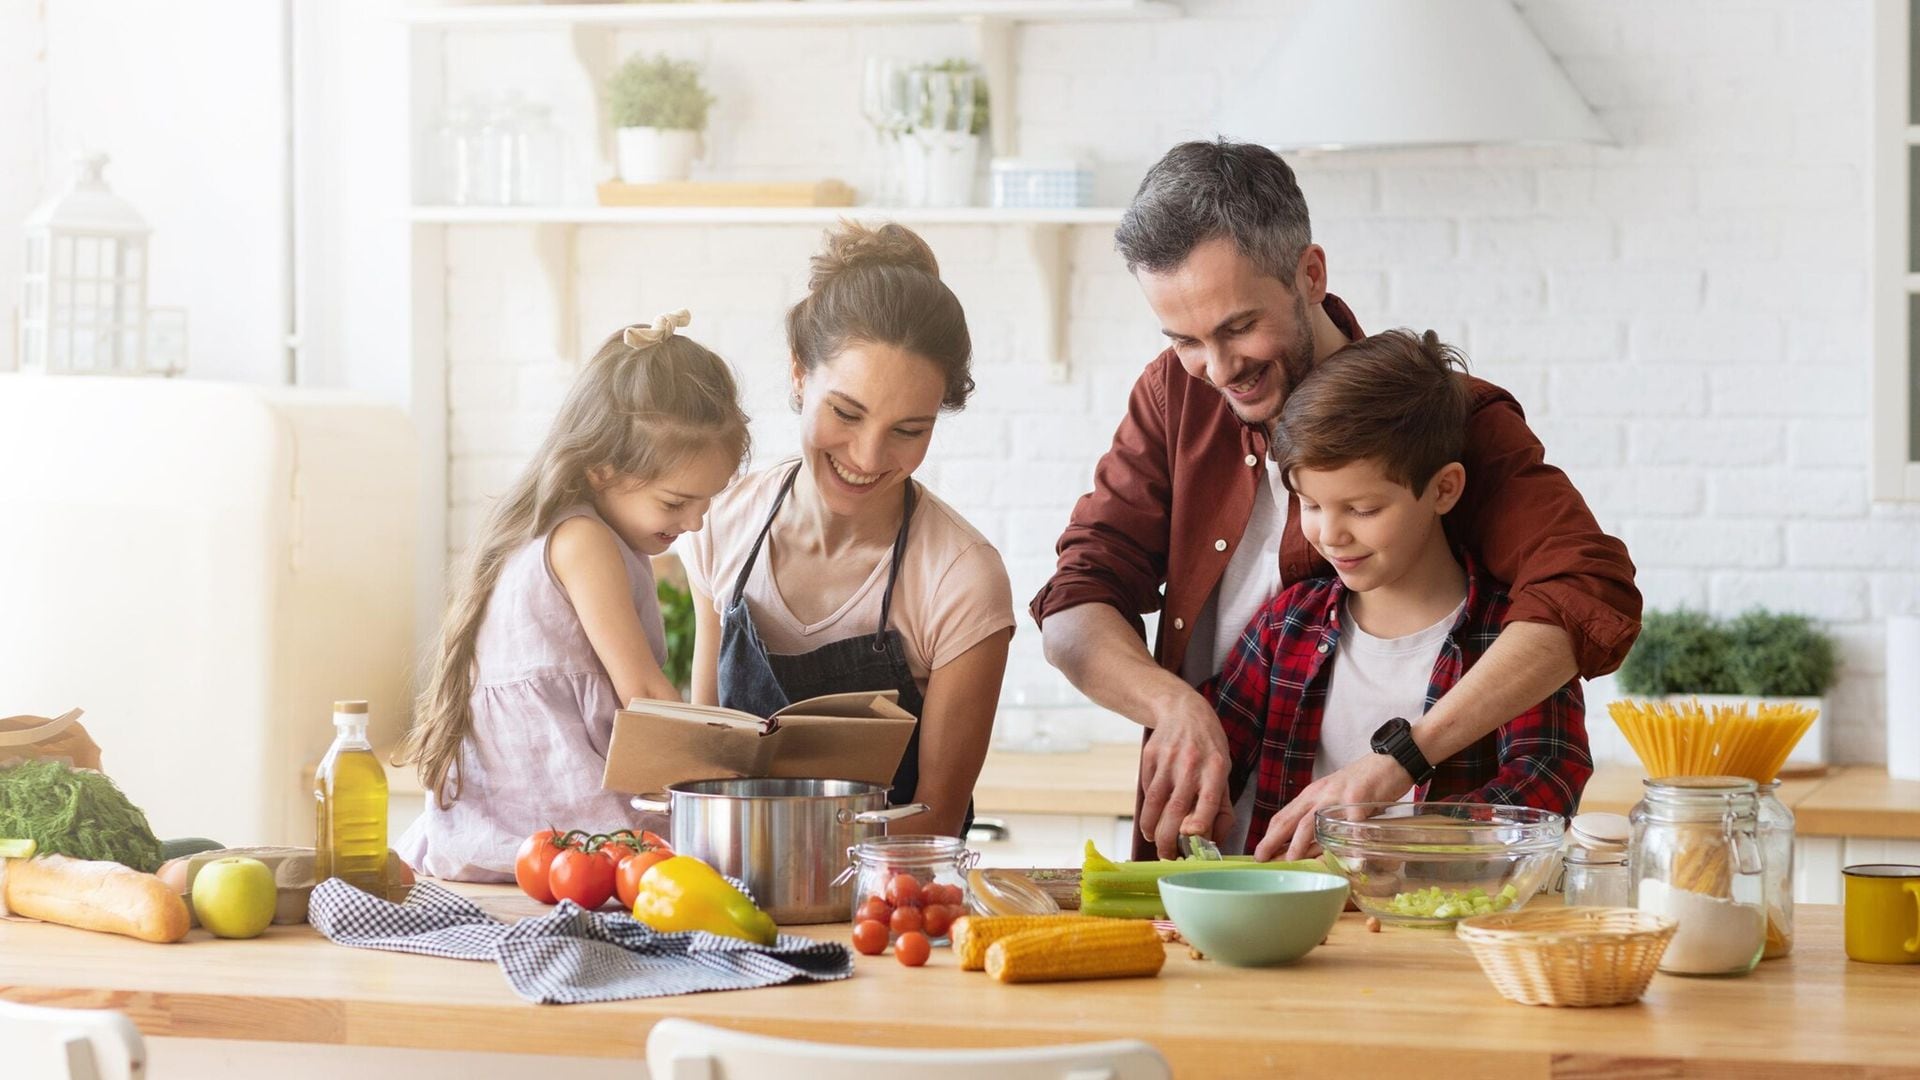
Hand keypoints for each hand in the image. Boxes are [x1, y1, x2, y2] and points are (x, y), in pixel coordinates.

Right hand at [1137, 690, 1233, 858]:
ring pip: (1153, 802)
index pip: (1208, 800)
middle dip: (1168, 838)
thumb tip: (1213, 841)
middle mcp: (1191, 763)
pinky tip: (1152, 816)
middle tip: (1167, 855)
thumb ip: (1221, 808)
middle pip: (1175, 808)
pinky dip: (1147, 808)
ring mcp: (1167, 759)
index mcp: (1216, 768)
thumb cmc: (1209, 749)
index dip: (1198, 823)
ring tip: (1154, 840)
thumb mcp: (1224, 772)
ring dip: (1151, 828)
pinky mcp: (1149, 756)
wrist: (1183, 711)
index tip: (1191, 840)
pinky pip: (1145, 789)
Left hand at [1254, 753, 1411, 861]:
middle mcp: (1320, 795)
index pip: (1284, 816)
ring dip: (1300, 844)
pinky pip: (1352, 825)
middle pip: (1291, 820)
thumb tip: (1310, 849)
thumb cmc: (1363, 784)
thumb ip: (1322, 819)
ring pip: (1313, 822)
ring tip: (1292, 861)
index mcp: (1312, 795)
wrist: (1390, 760)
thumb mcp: (1335, 798)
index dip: (1269, 835)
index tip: (1258, 853)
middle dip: (1273, 840)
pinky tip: (1348, 859)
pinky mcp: (1359, 797)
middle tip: (1262, 859)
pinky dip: (1349, 843)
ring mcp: (1338, 796)